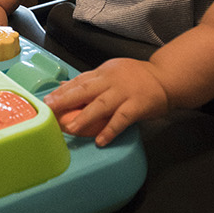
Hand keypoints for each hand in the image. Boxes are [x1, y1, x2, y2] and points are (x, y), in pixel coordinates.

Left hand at [43, 57, 169, 146]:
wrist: (166, 77)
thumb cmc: (136, 77)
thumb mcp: (111, 72)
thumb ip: (89, 80)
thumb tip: (63, 86)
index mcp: (104, 72)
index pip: (79, 81)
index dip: (62, 91)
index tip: (47, 100)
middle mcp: (111, 80)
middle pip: (85, 90)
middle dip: (66, 100)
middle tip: (50, 109)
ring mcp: (125, 92)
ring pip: (101, 104)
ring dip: (85, 117)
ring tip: (70, 129)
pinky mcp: (138, 105)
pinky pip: (122, 118)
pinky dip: (110, 129)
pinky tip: (100, 140)